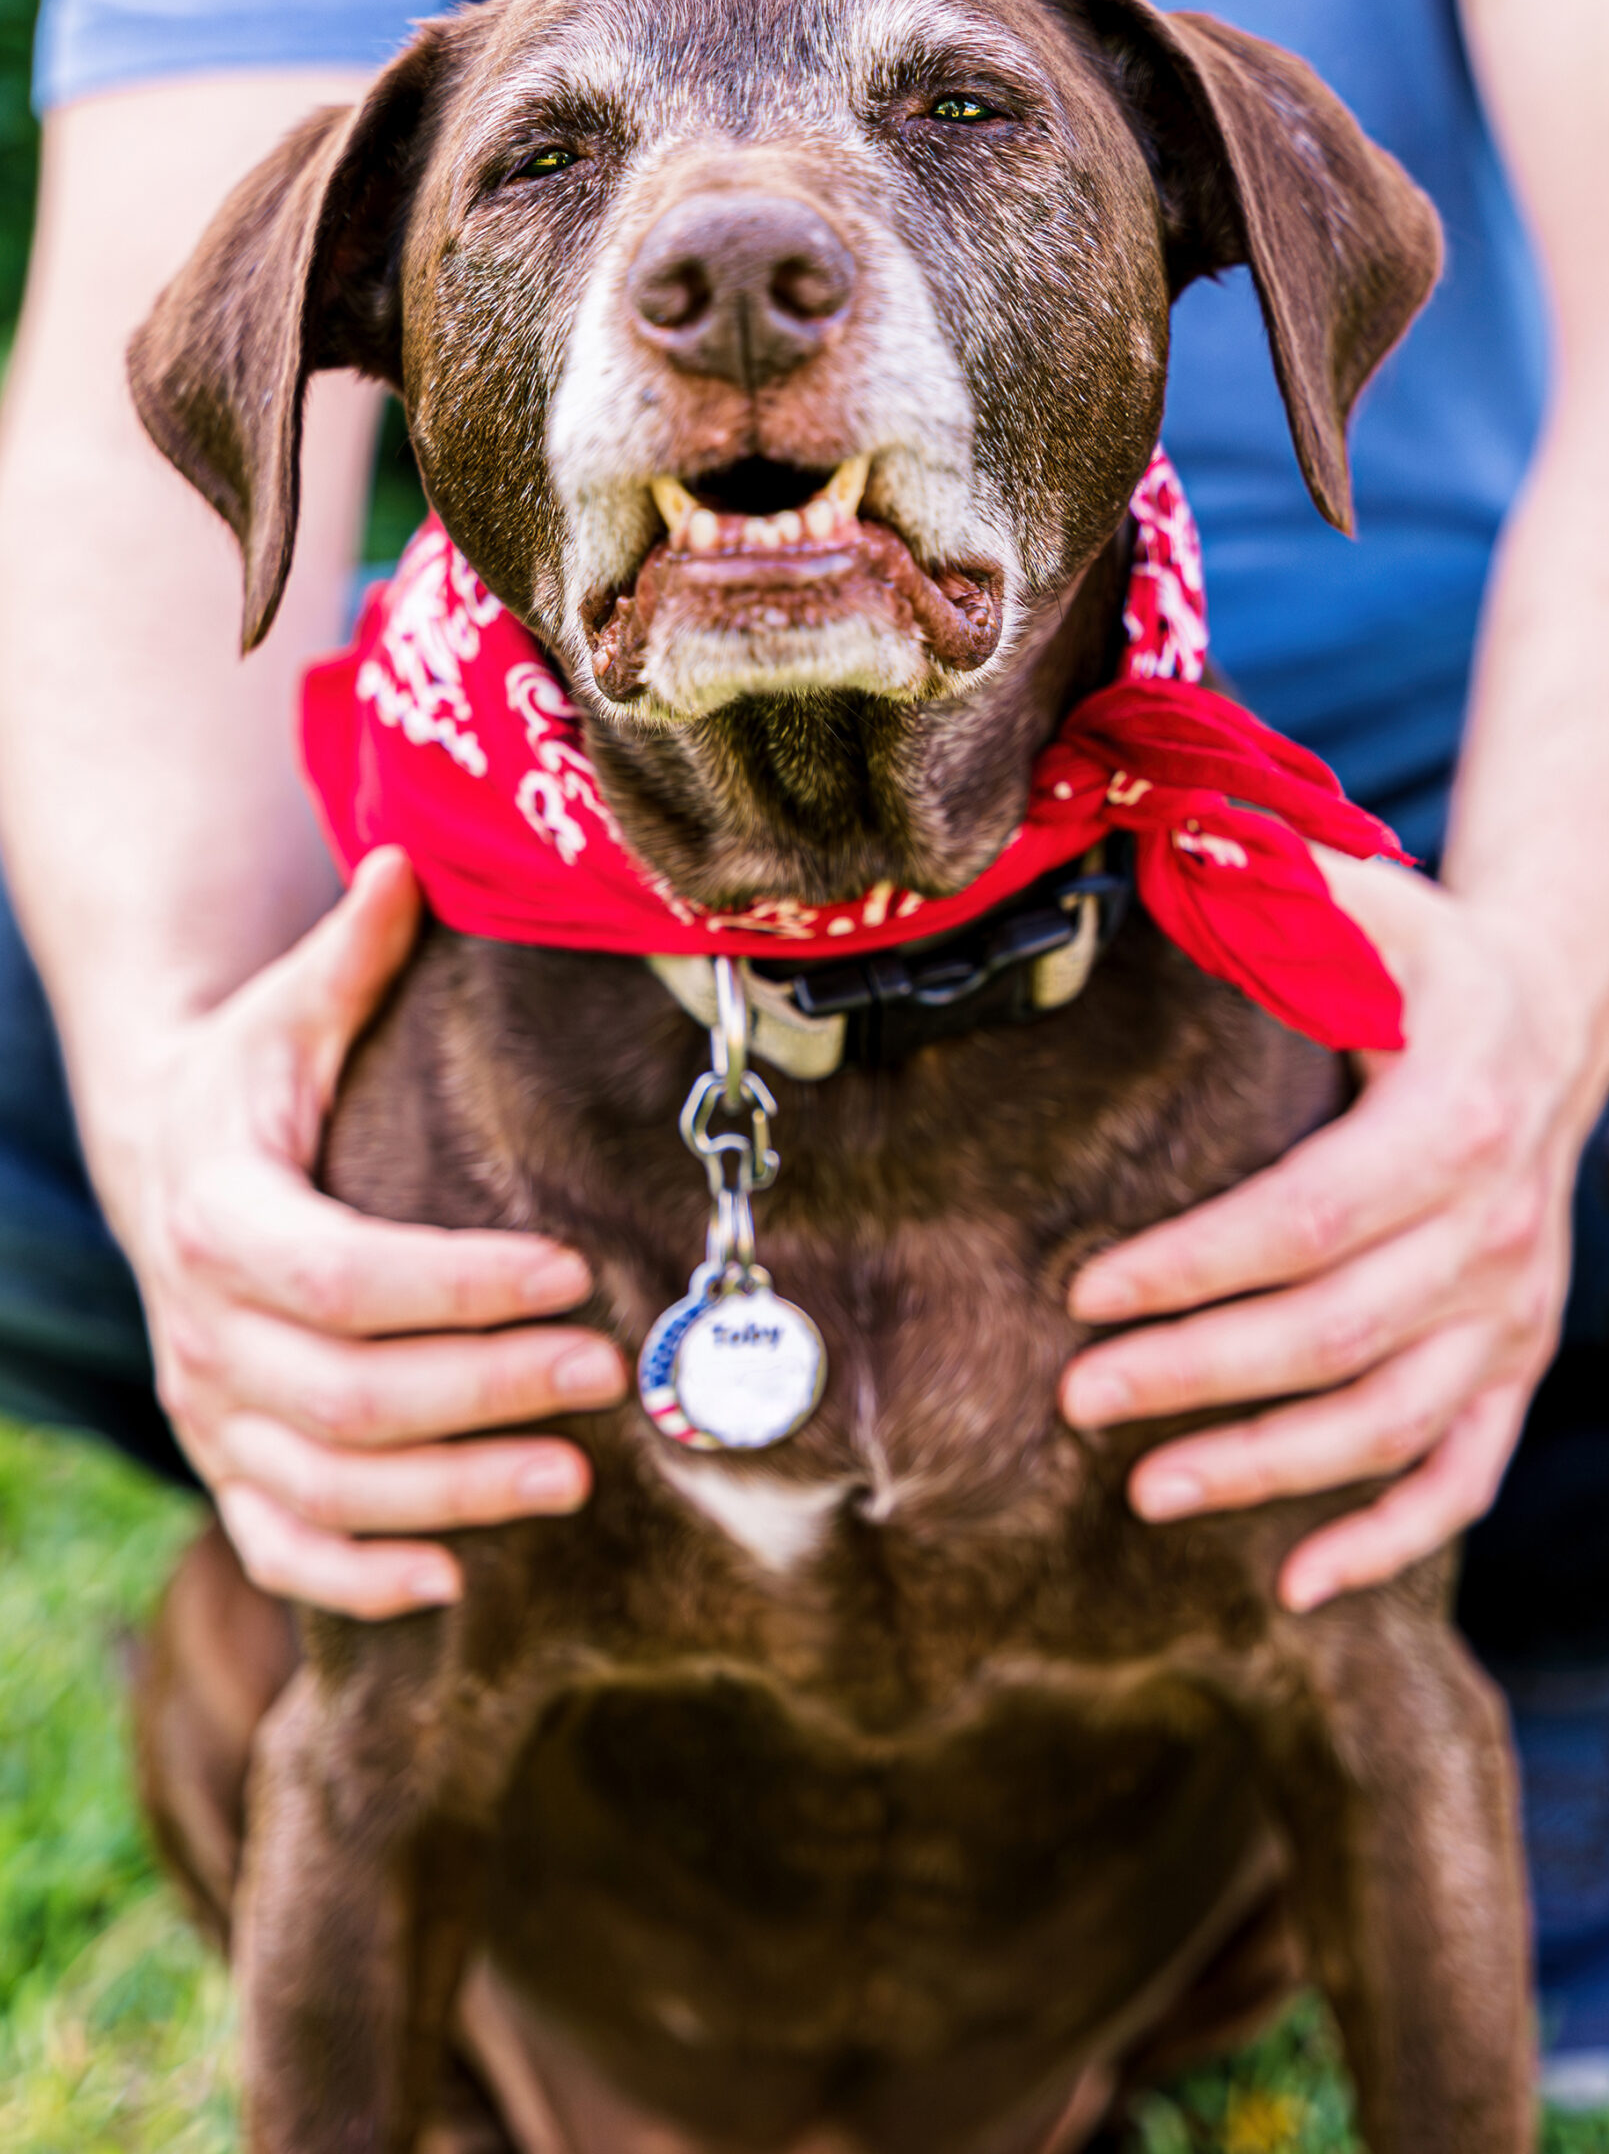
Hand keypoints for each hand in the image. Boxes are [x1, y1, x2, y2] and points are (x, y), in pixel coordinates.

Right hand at [100, 849, 626, 1618]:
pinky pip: (280, 1547)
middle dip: (488, 1393)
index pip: (344, 1275)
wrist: (161, 1156)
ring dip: (454, 1495)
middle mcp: (205, 1330)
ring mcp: (211, 1409)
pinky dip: (359, 1578)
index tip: (572, 1269)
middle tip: (611, 1373)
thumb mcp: (291, 1010)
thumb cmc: (254, 1080)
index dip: (461, 1286)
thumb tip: (414, 861)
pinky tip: (454, 1582)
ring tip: (577, 1476)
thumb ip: (355, 954)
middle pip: (350, 1395)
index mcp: (222, 1215)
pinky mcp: (227, 1462)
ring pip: (326, 1485)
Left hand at [1061, 852, 1589, 1611]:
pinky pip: (1464, 1473)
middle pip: (1339, 1334)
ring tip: (1143, 1492)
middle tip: (1074, 1397)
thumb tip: (1150, 842)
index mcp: (1457, 1116)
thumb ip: (1266, 881)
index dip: (1194, 1266)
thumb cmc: (1421, 960)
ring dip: (1268, 1469)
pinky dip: (1388, 1538)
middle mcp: (1498, 1227)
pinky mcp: (1514, 1360)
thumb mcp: (1364, 899)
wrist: (1548, 1013)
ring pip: (1393, 1421)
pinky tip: (1294, 1584)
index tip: (1082, 1292)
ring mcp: (1513, 1308)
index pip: (1310, 1217)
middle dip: (1200, 1376)